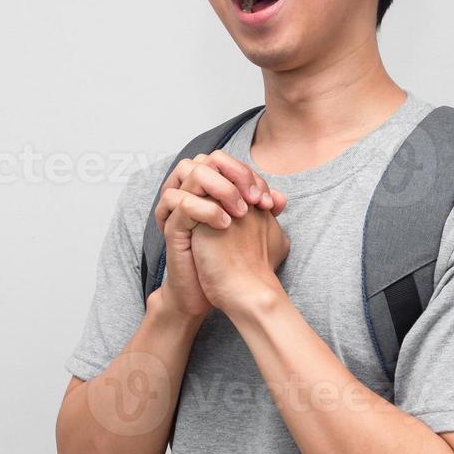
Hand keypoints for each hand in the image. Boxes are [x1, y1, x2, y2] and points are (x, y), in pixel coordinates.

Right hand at [154, 151, 287, 319]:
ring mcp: (179, 209)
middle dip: (236, 174)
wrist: (217, 294)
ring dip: (222, 188)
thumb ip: (264, 214)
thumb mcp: (253, 235)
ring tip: (241, 213)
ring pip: (192, 173)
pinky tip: (226, 224)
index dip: (249, 174)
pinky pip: (183, 204)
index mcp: (209, 192)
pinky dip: (207, 209)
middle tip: (255, 199)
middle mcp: (192, 194)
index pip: (226, 162)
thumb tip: (280, 198)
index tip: (268, 201)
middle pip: (207, 159)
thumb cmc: (234, 262)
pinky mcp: (172, 228)